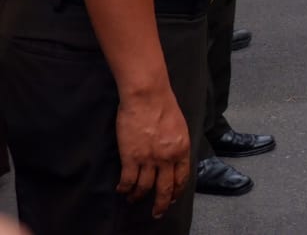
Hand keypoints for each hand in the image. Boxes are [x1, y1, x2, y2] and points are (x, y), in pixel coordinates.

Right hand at [115, 86, 190, 218]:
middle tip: (156, 213)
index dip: (176, 191)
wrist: (148, 97)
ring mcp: (149, 159)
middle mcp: (167, 158)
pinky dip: (124, 188)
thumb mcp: (179, 127)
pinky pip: (128, 180)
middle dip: (161, 204)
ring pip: (144, 187)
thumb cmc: (164, 106)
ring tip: (134, 200)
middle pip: (164, 188)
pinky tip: (121, 190)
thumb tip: (174, 156)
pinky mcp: (131, 157)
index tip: (172, 198)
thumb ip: (177, 144)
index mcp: (181, 149)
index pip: (181, 177)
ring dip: (138, 196)